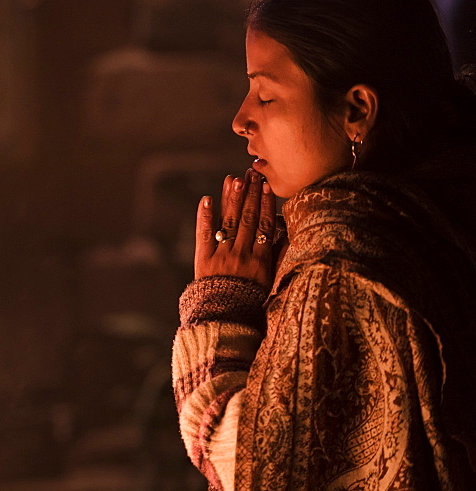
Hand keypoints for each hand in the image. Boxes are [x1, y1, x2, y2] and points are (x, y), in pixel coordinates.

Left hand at [194, 169, 276, 289]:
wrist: (224, 318)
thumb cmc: (250, 301)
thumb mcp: (270, 282)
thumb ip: (277, 258)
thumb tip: (286, 235)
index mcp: (261, 260)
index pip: (265, 225)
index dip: (266, 203)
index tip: (266, 185)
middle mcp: (242, 254)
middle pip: (248, 218)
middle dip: (250, 194)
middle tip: (251, 173)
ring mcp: (222, 255)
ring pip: (229, 222)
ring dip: (232, 199)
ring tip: (234, 179)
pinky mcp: (204, 259)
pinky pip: (204, 234)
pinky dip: (205, 216)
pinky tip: (207, 198)